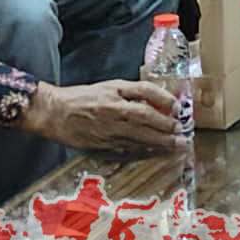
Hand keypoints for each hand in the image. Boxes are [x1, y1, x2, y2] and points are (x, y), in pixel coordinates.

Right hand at [20, 81, 186, 152]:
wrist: (54, 112)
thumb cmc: (84, 96)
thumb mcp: (111, 86)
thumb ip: (135, 92)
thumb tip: (159, 100)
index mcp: (115, 96)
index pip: (145, 95)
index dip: (163, 100)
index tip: (178, 109)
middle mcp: (113, 114)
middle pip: (145, 120)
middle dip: (167, 128)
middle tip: (184, 134)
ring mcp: (107, 132)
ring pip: (138, 138)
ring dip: (159, 143)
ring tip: (177, 146)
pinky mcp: (101, 146)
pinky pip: (125, 149)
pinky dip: (142, 152)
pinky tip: (154, 153)